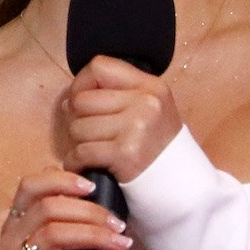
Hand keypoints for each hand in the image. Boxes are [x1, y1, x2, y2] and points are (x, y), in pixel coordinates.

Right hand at [0, 169, 128, 249]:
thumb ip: (67, 224)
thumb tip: (97, 197)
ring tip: (121, 244)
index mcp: (17, 224)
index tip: (93, 187)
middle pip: (46, 207)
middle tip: (119, 223)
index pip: (30, 186)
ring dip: (93, 236)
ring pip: (52, 235)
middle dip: (89, 211)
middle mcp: (8, 239)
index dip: (61, 180)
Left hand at [64, 56, 181, 181]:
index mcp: (150, 86)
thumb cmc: (155, 145)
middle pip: (81, 100)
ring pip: (77, 127)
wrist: (178, 182)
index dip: (81, 83)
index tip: (82, 103)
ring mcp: (136, 127)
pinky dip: (75, 161)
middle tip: (87, 133)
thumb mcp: (148, 109)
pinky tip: (84, 165)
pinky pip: (80, 152)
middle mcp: (145, 102)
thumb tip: (70, 97)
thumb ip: (116, 95)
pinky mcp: (125, 153)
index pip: (99, 67)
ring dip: (77, 143)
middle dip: (76, 119)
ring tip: (91, 150)